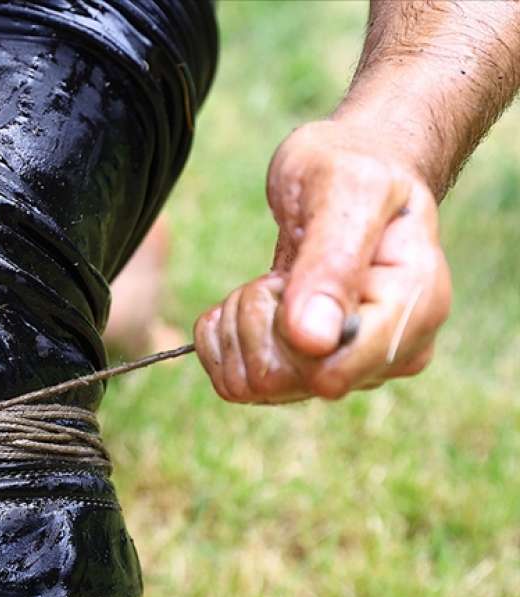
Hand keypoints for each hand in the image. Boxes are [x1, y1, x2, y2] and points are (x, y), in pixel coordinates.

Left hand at [194, 120, 451, 402]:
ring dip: (242, 323)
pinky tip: (256, 296)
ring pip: (253, 384)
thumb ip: (331, 263)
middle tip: (280, 270)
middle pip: (282, 378)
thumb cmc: (353, 168)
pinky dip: (226, 334)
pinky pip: (234, 380)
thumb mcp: (346, 191)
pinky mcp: (307, 372)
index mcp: (416, 309)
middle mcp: (389, 352)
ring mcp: (348, 366)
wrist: (348, 169)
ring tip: (275, 278)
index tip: (286, 279)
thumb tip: (314, 341)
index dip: (283, 331)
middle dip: (259, 317)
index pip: (330, 371)